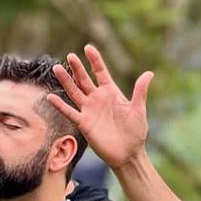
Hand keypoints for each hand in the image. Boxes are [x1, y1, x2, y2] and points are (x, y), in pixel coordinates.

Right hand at [48, 45, 153, 169]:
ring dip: (66, 81)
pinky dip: (60, 105)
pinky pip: (69, 112)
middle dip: (78, 68)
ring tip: (57, 68)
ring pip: (74, 92)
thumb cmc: (136, 131)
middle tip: (70, 55)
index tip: (88, 47)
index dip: (95, 60)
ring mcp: (89, 110)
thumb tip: (149, 73)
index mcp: (111, 93)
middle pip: (85, 80)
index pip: (101, 73)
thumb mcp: (138, 109)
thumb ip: (140, 92)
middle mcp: (98, 99)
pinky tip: (51, 97)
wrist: (129, 153)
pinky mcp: (83, 123)